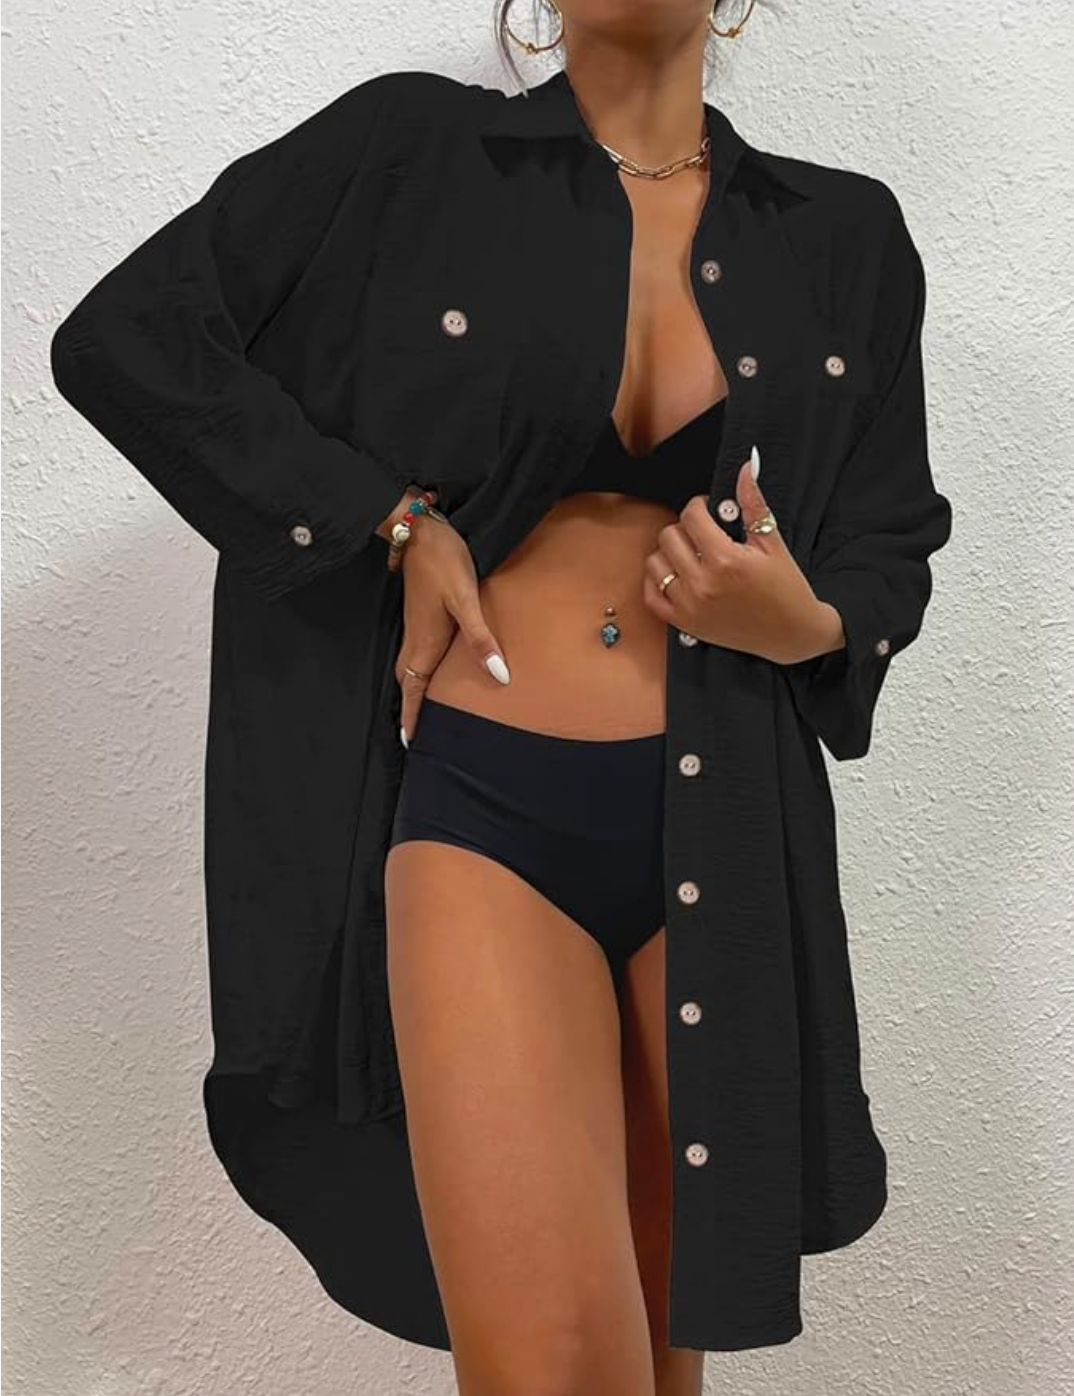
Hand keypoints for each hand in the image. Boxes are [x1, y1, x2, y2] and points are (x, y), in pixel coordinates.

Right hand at [394, 516, 510, 745]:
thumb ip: (481, 638)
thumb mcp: (466, 600)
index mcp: (425, 641)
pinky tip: (430, 668)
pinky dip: (417, 670)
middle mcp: (416, 638)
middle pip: (408, 682)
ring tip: (420, 709)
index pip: (414, 688)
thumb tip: (499, 675)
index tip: (409, 741)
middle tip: (413, 733)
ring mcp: (416, 625)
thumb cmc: (443, 561)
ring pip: (410, 667)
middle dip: (410, 708)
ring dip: (413, 689)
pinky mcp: (420, 614)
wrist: (419, 529)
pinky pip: (415, 652)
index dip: (412, 714)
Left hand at [641, 449, 845, 664]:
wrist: (790, 633)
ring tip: (690, 554)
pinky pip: (651, 595)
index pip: (691, 516)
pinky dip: (658, 581)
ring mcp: (690, 606)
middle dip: (685, 528)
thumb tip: (746, 467)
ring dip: (669, 553)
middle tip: (703, 534)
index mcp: (726, 560)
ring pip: (656, 563)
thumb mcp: (772, 543)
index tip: (709, 511)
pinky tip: (676, 574)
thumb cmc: (785, 588)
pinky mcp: (684, 624)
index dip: (699, 506)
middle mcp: (703, 584)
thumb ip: (753, 505)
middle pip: (669, 536)